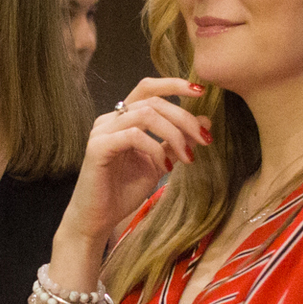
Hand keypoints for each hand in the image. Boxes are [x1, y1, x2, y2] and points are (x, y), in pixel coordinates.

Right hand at [61, 77, 213, 251]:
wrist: (97, 219)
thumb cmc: (122, 191)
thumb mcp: (159, 163)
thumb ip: (176, 142)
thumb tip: (205, 121)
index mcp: (123, 118)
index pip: (148, 88)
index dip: (174, 84)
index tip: (201, 91)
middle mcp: (110, 119)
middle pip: (153, 101)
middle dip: (183, 117)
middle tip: (204, 138)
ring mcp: (102, 131)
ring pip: (145, 115)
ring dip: (174, 133)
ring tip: (188, 156)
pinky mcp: (98, 147)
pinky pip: (134, 136)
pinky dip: (156, 148)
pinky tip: (166, 168)